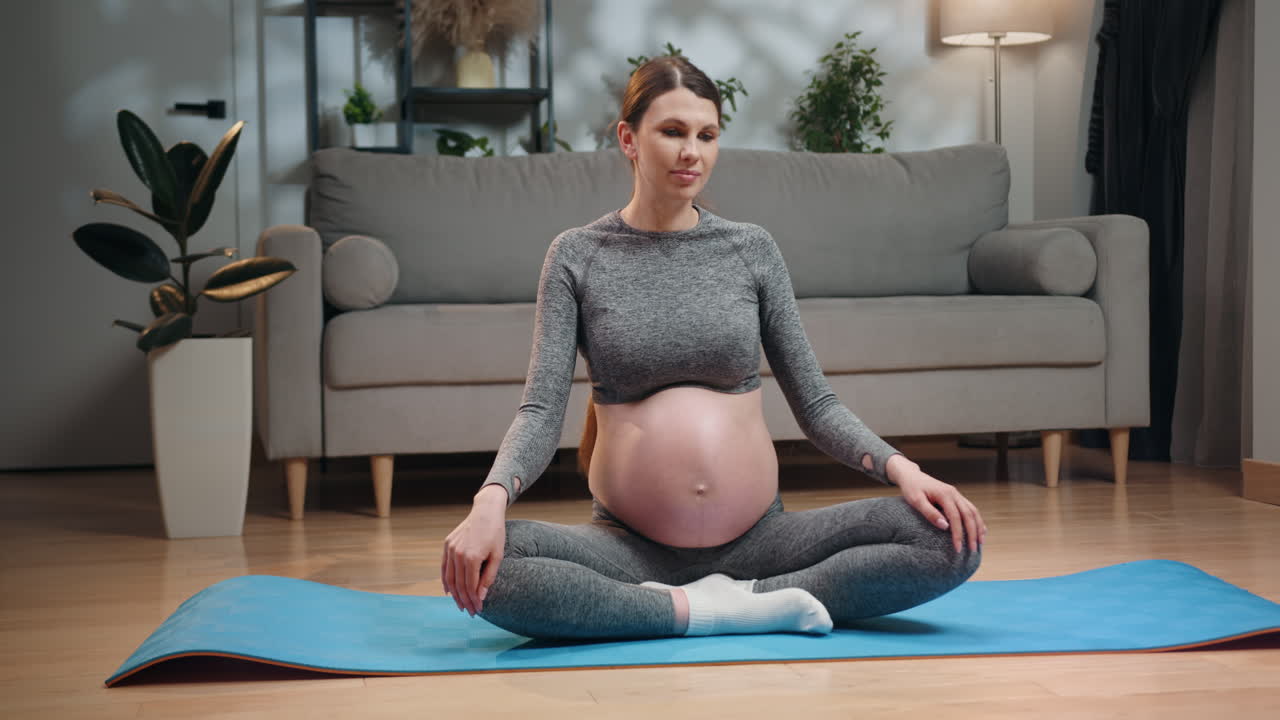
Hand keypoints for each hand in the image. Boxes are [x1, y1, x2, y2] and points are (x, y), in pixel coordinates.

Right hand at [441, 485, 507, 615]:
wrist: (485, 511)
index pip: (470, 586)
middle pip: (459, 585)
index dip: (474, 600)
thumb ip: (488, 577)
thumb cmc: (495, 533)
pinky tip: (449, 591)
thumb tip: (481, 596)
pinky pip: (444, 567)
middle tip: (470, 612)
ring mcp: (450, 549)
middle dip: (465, 601)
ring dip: (455, 594)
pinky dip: (445, 581)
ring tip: (461, 605)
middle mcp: (458, 554)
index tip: (478, 610)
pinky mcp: (447, 545)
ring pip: (449, 578)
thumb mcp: (498, 556)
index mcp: (472, 557)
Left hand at [887, 455, 986, 553]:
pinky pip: (970, 508)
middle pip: (969, 515)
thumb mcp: (916, 501)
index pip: (955, 517)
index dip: (958, 534)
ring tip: (981, 542)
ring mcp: (957, 494)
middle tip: (973, 550)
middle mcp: (954, 493)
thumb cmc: (912, 488)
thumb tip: (945, 527)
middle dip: (972, 533)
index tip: (958, 548)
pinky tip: (980, 529)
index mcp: (945, 494)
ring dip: (978, 526)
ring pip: (973, 511)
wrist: (911, 476)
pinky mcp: (956, 496)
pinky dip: (977, 519)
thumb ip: (930, 513)